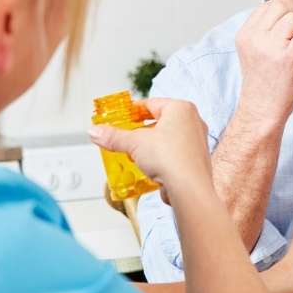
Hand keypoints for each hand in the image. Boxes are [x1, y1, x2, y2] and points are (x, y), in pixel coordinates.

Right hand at [88, 98, 210, 191]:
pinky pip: (174, 153)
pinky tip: (149, 167)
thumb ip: (113, 136)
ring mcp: (196, 141)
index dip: (133, 110)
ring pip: (167, 138)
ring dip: (150, 145)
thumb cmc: (171, 158)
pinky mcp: (196, 160)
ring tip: (134, 153)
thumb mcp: (134, 143)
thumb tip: (95, 132)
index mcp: (181, 108)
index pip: (151, 103)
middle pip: (160, 121)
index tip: (120, 116)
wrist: (189, 189)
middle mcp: (193, 121)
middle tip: (125, 135)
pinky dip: (161, 158)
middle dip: (141, 130)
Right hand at [233, 0, 292, 129]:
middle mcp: (254, 38)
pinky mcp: (286, 59)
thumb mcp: (256, 49)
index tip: (290, 27)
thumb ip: (271, 27)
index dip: (286, 9)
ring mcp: (269, 48)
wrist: (261, 110)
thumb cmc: (264, 81)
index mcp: (245, 34)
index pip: (269, 4)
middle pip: (283, 6)